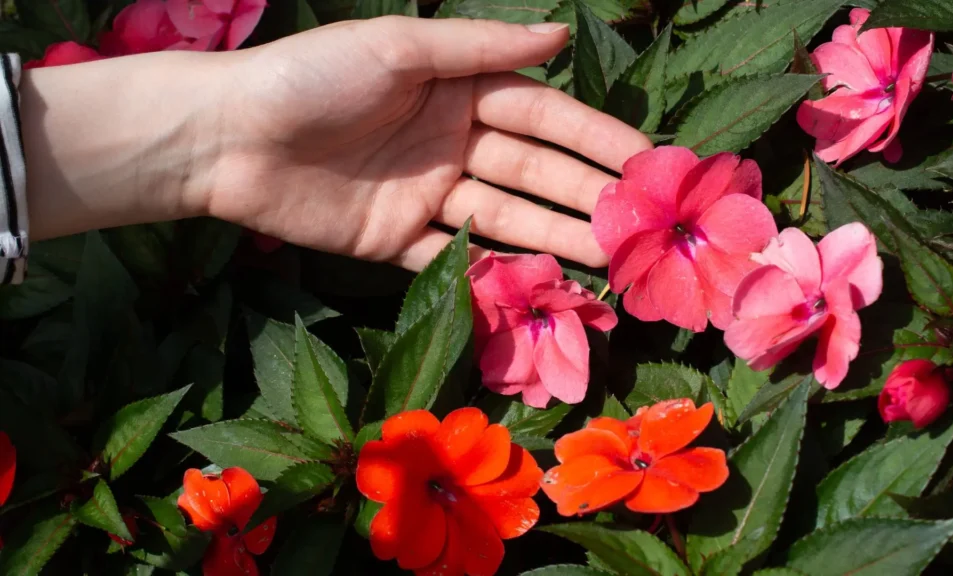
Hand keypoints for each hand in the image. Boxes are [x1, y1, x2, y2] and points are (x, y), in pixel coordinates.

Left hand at [203, 16, 651, 269]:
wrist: (224, 138)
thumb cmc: (309, 78)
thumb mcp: (396, 48)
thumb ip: (478, 47)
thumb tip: (558, 34)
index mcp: (456, 90)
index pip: (543, 116)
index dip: (594, 137)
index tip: (647, 161)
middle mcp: (451, 142)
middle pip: (534, 172)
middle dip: (586, 196)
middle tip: (639, 226)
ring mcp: (428, 195)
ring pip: (506, 219)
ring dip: (556, 238)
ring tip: (609, 261)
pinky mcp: (397, 241)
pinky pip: (456, 259)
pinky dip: (496, 272)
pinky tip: (542, 287)